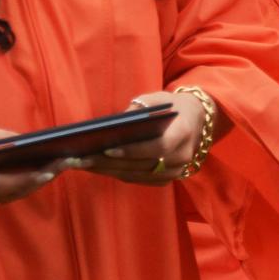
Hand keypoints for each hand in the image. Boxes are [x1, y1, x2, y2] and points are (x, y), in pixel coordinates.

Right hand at [0, 122, 71, 211]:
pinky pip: (7, 197)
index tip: (46, 170)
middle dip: (38, 179)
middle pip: (10, 193)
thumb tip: (27, 141)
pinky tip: (42, 173)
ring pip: (11, 197)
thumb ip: (0, 137)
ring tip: (59, 167)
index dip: (23, 178)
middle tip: (63, 164)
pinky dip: (24, 186)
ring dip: (35, 183)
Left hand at [80, 90, 209, 185]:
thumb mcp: (158, 99)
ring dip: (108, 171)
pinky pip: (139, 179)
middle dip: (110, 163)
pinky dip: (117, 173)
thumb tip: (114, 124)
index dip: (133, 151)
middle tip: (81, 158)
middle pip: (143, 165)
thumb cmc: (172, 106)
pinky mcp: (167, 180)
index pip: (157, 148)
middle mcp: (182, 158)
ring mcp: (176, 172)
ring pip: (138, 175)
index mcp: (183, 134)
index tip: (107, 148)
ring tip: (82, 163)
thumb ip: (140, 108)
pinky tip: (97, 166)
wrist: (197, 120)